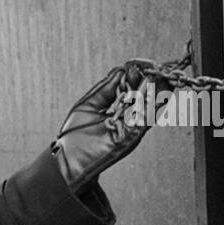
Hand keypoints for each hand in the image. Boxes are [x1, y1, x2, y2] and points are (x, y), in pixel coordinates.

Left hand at [51, 64, 148, 190]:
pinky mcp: (132, 137)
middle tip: (153, 65)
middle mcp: (128, 121)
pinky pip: (147, 116)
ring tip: (156, 72)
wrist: (66, 162)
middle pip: (145, 97)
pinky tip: (154, 87)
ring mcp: (131, 129)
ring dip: (155, 88)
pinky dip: (152, 101)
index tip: (142, 63)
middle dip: (151, 79)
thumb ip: (106, 88)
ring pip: (150, 105)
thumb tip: (121, 69)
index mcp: (119, 113)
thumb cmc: (74, 138)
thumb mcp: (89, 105)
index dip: (139, 76)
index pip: (134, 91)